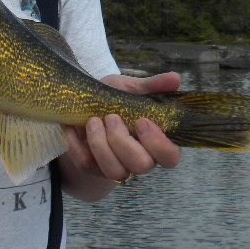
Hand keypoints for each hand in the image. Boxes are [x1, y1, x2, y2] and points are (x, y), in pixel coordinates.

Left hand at [63, 72, 182, 184]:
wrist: (84, 106)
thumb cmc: (115, 99)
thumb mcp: (131, 88)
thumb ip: (152, 86)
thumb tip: (175, 78)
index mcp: (155, 141)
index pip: (170, 156)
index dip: (159, 144)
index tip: (142, 121)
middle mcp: (140, 158)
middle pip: (141, 165)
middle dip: (124, 142)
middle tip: (112, 117)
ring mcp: (117, 166)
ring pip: (114, 170)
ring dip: (101, 145)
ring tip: (92, 121)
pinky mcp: (93, 168)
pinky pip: (86, 164)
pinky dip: (77, 144)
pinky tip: (73, 126)